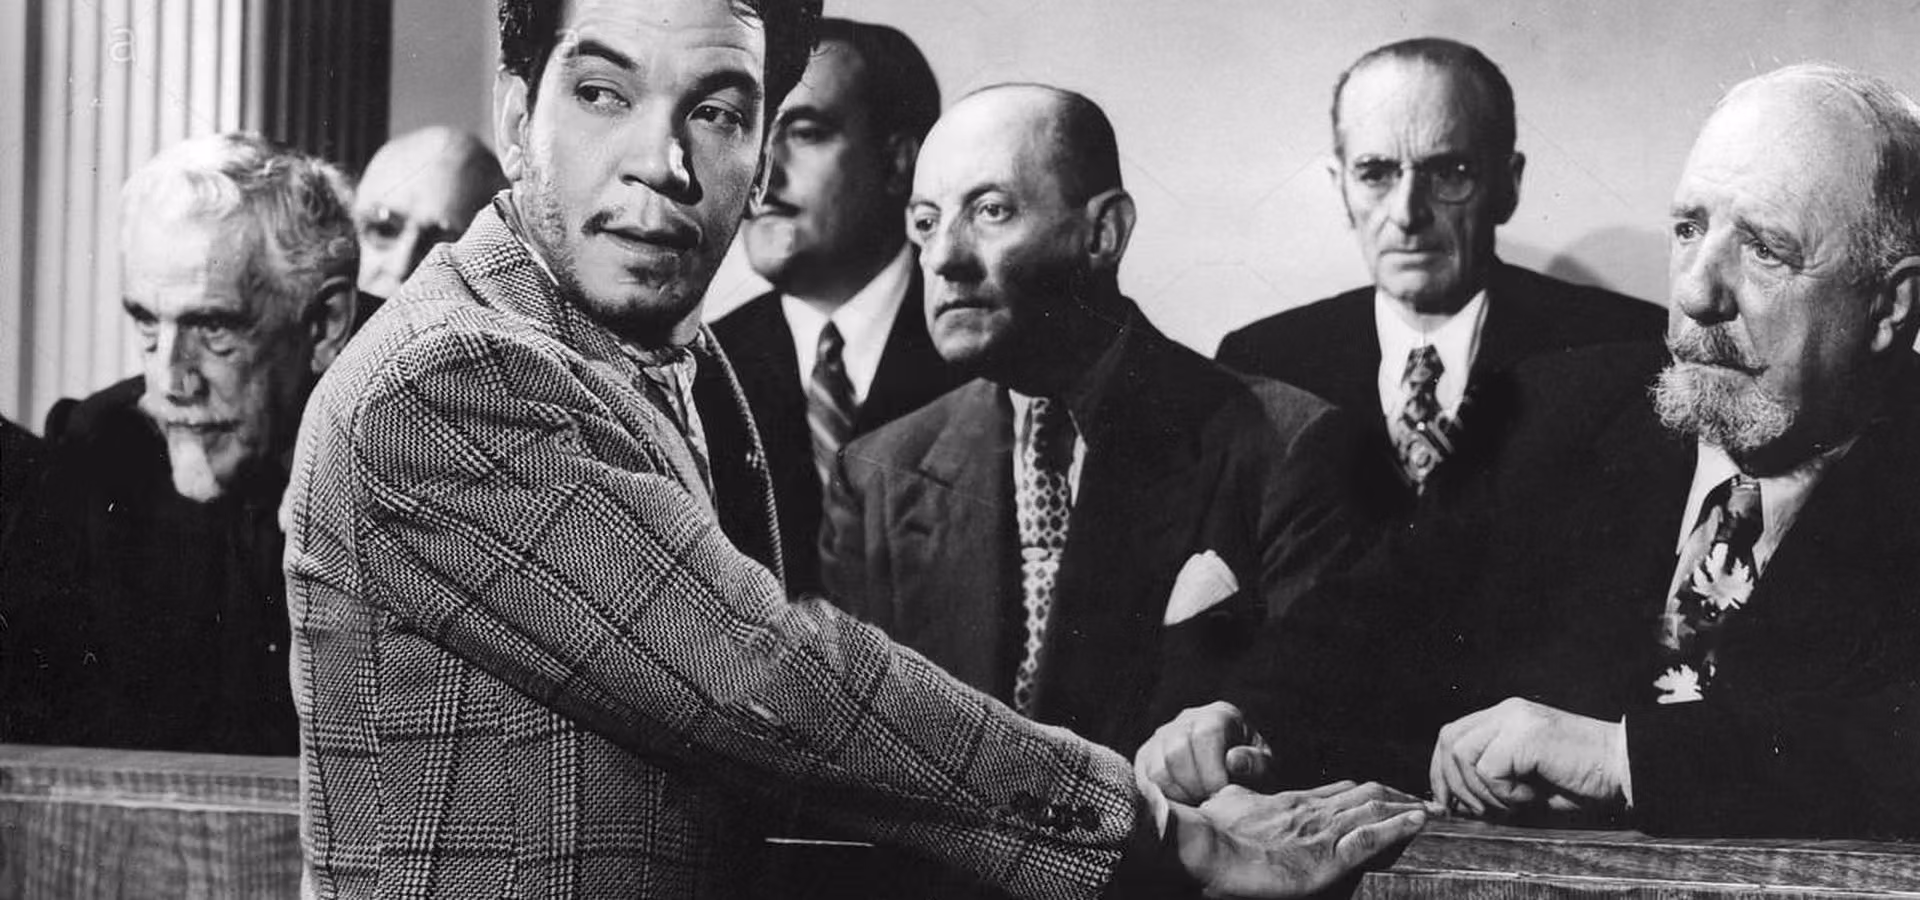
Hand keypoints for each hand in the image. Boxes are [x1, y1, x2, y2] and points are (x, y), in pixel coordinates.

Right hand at [1135, 701, 1273, 803]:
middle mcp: (1186, 719)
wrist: (1235, 776)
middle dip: (1193, 786)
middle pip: (1175, 751)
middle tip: (1208, 804)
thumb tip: (1233, 761)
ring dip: (1176, 795)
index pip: (1204, 735)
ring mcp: (1162, 736)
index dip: (1211, 770)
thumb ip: (1256, 763)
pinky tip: (1181, 806)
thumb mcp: (1265, 767)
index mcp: (1219, 715)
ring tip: (1196, 805)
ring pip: (1157, 767)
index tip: (1221, 793)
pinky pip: (1144, 778)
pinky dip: (1161, 797)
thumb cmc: (1251, 772)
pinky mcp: (1146, 756)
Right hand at [1168, 780, 1428, 897]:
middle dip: (1398, 797)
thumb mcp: (1227, 805)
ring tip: (1434, 809)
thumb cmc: (1208, 829)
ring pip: (1374, 811)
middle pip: (1365, 796)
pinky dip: (1398, 829)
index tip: (1389, 794)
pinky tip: (1419, 822)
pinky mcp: (1326, 859)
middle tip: (1426, 801)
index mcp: (1291, 802)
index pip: (1340, 792)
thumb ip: (1240, 799)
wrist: (1201, 847)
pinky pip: (1370, 838)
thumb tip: (1236, 792)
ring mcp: (1320, 833)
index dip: (1368, 793)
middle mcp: (1312, 811)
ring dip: (1407, 808)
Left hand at [1429, 697, 1625, 816]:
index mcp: (1505, 718)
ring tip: (1517, 802)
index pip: (1452, 735)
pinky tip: (1532, 796)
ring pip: (1463, 756)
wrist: (1628, 769)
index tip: (1449, 804)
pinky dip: (1505, 793)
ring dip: (1483, 792)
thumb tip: (1452, 805)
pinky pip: (1489, 770)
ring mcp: (1515, 720)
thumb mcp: (1527, 783)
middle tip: (1479, 812)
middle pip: (1449, 740)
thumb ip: (1490, 784)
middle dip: (1452, 783)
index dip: (1441, 771)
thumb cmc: (1582, 782)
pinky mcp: (1526, 736)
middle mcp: (1507, 712)